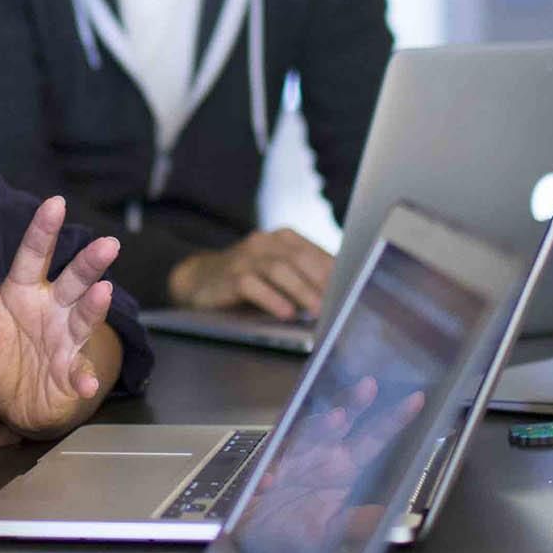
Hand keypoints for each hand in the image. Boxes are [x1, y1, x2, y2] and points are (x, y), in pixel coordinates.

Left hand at [0, 196, 118, 434]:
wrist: (10, 406)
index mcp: (23, 291)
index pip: (34, 255)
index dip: (44, 230)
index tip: (56, 203)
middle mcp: (51, 308)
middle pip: (74, 279)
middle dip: (90, 262)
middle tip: (108, 243)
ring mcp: (66, 338)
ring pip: (84, 316)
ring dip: (94, 305)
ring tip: (102, 292)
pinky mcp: (72, 372)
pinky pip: (80, 372)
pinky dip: (85, 377)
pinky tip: (86, 383)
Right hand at [168, 228, 334, 319]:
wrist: (199, 280)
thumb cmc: (251, 282)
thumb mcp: (279, 276)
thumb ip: (306, 281)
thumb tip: (342, 300)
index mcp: (284, 239)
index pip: (317, 253)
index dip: (337, 273)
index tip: (354, 292)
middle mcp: (265, 242)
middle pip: (300, 258)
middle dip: (322, 282)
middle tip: (339, 304)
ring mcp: (244, 257)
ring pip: (278, 268)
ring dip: (301, 291)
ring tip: (318, 311)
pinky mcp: (227, 276)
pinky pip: (251, 284)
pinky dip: (271, 299)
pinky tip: (285, 313)